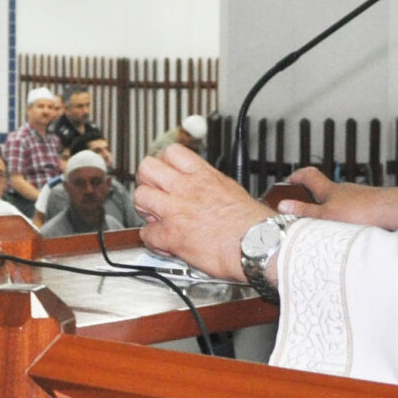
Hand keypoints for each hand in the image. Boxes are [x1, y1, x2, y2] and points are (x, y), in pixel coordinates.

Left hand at [134, 145, 271, 279]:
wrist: (257, 245)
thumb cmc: (254, 225)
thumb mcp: (233, 191)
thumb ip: (212, 186)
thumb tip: (207, 188)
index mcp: (203, 176)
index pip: (172, 152)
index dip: (163, 161)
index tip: (165, 170)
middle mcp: (186, 189)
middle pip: (147, 167)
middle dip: (146, 179)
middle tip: (154, 191)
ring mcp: (175, 211)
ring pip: (140, 196)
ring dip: (145, 208)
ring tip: (155, 216)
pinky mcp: (170, 236)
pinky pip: (146, 234)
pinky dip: (152, 239)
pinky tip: (163, 242)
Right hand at [273, 166, 380, 223]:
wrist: (393, 213)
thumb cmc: (363, 211)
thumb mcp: (326, 214)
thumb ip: (305, 211)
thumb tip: (283, 205)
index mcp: (329, 189)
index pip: (308, 175)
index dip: (297, 177)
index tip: (288, 183)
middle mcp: (343, 190)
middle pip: (323, 189)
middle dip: (313, 198)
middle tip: (304, 210)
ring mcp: (356, 197)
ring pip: (338, 202)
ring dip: (330, 211)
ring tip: (326, 227)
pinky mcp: (368, 207)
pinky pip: (352, 212)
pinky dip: (346, 219)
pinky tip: (347, 231)